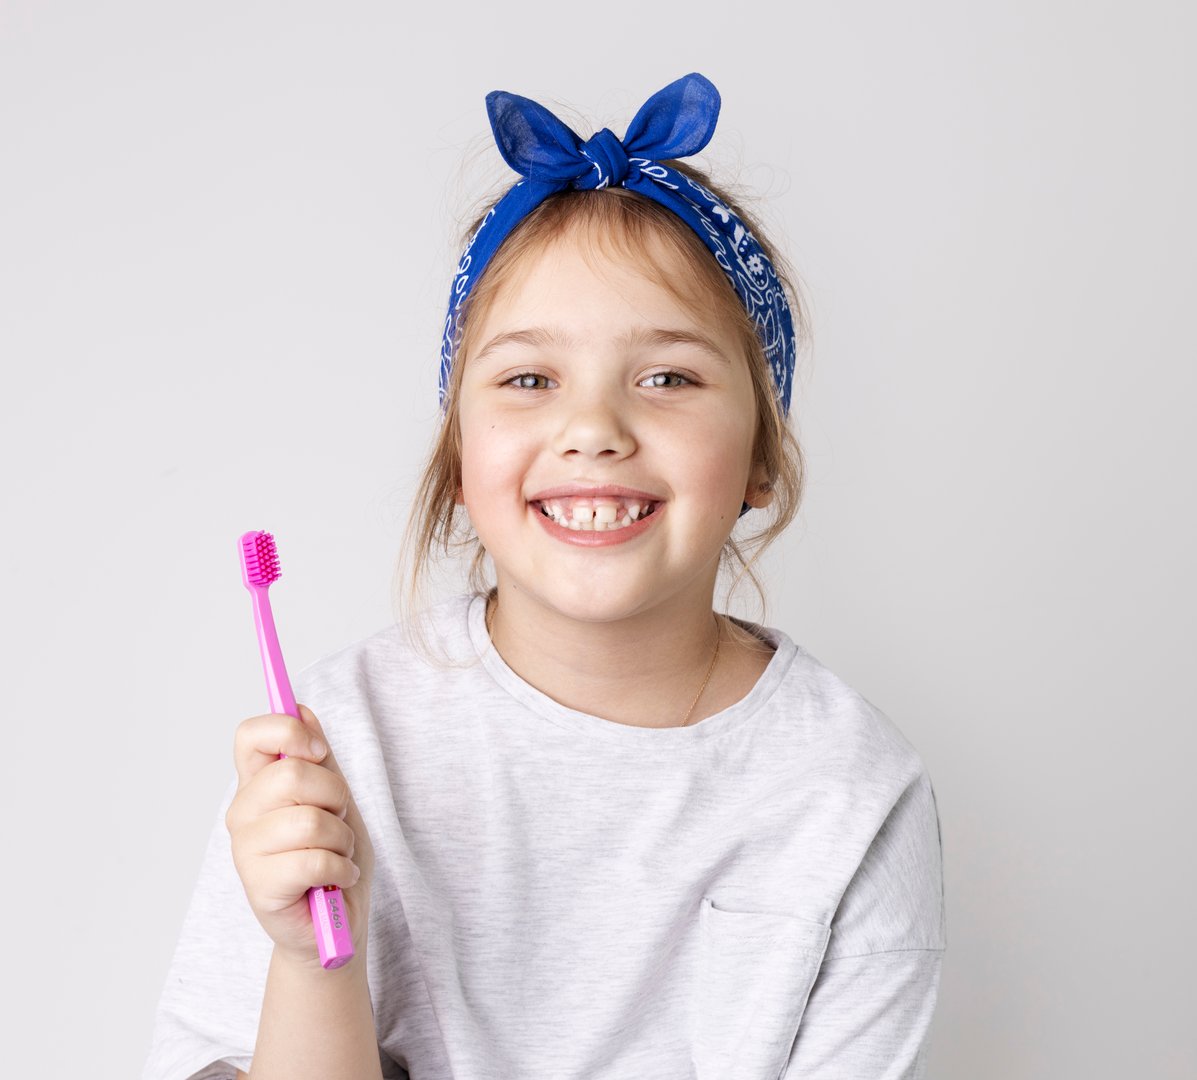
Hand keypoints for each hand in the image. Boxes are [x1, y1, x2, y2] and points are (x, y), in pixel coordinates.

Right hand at [225, 704, 375, 967]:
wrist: (335, 924)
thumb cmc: (332, 855)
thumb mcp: (334, 796)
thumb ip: (317, 755)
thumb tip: (301, 707)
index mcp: (257, 784)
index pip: (249, 735)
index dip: (287, 730)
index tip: (319, 750)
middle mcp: (243, 813)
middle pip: (292, 773)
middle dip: (336, 795)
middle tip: (338, 819)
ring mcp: (246, 851)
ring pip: (310, 820)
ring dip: (342, 839)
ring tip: (337, 855)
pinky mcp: (260, 888)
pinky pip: (315, 861)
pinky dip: (341, 870)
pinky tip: (337, 880)